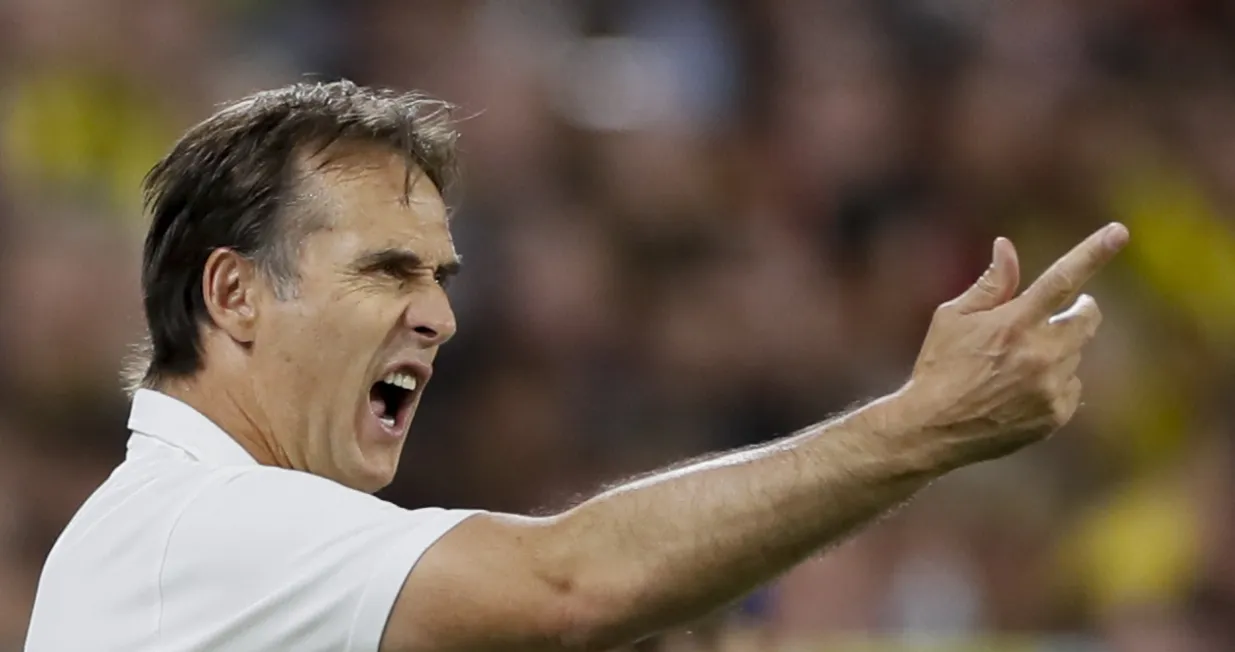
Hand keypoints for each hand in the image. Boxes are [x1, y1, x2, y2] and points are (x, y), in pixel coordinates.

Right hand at [897, 223, 1129, 468]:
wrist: (932, 428)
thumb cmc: (939, 366)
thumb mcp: (953, 317)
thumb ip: (991, 284)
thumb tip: (1007, 246)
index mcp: (1014, 322)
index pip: (1062, 279)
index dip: (1093, 253)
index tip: (1120, 232)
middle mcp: (1040, 353)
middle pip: (1086, 318)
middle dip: (1080, 309)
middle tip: (1063, 311)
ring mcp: (1051, 386)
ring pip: (1076, 353)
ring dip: (1058, 349)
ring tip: (1017, 364)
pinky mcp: (1056, 414)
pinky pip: (1072, 386)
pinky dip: (1055, 382)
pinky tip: (1020, 390)